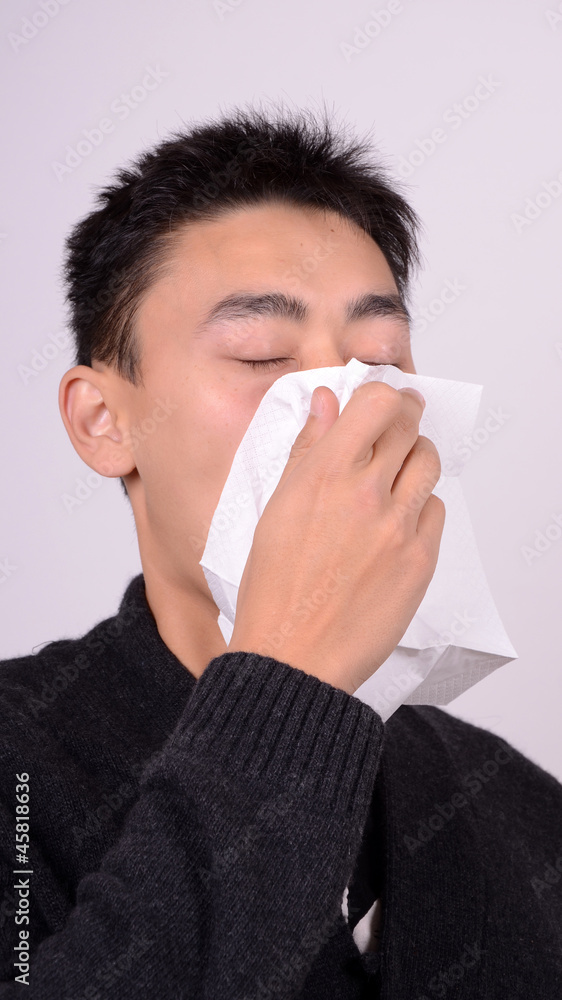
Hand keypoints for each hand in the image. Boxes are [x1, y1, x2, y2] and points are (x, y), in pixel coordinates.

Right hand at [226, 381, 444, 695]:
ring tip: (396, 476)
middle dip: (405, 418)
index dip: (382, 396)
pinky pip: (436, 510)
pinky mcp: (420, 559)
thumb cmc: (273, 588)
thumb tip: (326, 402)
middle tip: (398, 426)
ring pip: (428, 462)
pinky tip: (398, 522)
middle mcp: (365, 493)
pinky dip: (420, 507)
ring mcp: (398, 526)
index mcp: (323, 474)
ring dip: (415, 459)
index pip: (376, 401)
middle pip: (409, 424)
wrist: (293, 656)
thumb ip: (307, 448)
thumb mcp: (276, 508)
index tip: (379, 404)